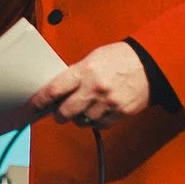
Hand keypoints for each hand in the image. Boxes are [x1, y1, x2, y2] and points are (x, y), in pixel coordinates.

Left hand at [32, 40, 150, 128]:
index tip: (32, 107)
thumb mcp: (93, 58)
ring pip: (82, 121)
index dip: (39, 102)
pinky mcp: (120, 113)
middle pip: (64, 113)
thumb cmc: (120, 58)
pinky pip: (99, 125)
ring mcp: (108, 102)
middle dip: (59, 114)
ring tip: (87, 106)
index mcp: (85, 71)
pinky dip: (96, 121)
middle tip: (60, 111)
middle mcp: (94, 88)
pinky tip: (100, 110)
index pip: (53, 90)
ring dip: (80, 117)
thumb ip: (75, 75)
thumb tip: (57, 92)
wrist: (152, 63)